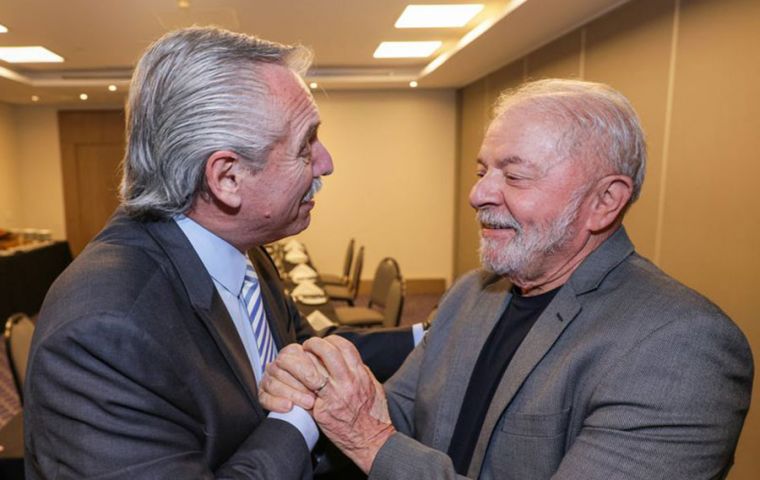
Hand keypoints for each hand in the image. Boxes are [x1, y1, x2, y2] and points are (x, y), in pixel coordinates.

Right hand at [259, 343, 323, 412]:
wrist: (313, 404)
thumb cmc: (319, 386)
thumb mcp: (321, 374)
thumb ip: (320, 369)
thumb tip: (322, 374)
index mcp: (291, 353)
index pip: (291, 356)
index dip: (305, 370)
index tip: (317, 383)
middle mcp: (277, 363)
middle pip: (281, 370)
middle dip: (299, 385)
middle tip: (314, 396)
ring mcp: (268, 378)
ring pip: (273, 384)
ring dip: (292, 395)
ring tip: (308, 403)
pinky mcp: (263, 394)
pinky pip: (264, 398)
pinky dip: (276, 403)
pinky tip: (289, 406)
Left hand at [303, 336, 395, 472]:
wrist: (372, 441)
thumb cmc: (375, 415)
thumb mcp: (373, 386)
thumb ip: (360, 371)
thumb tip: (349, 360)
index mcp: (360, 374)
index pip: (343, 346)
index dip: (330, 341)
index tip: (324, 344)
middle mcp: (347, 382)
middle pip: (326, 352)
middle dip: (312, 345)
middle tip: (306, 347)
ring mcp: (333, 397)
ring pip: (310, 370)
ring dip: (298, 362)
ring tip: (293, 361)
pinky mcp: (321, 411)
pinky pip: (304, 393)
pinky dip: (295, 384)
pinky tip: (291, 382)